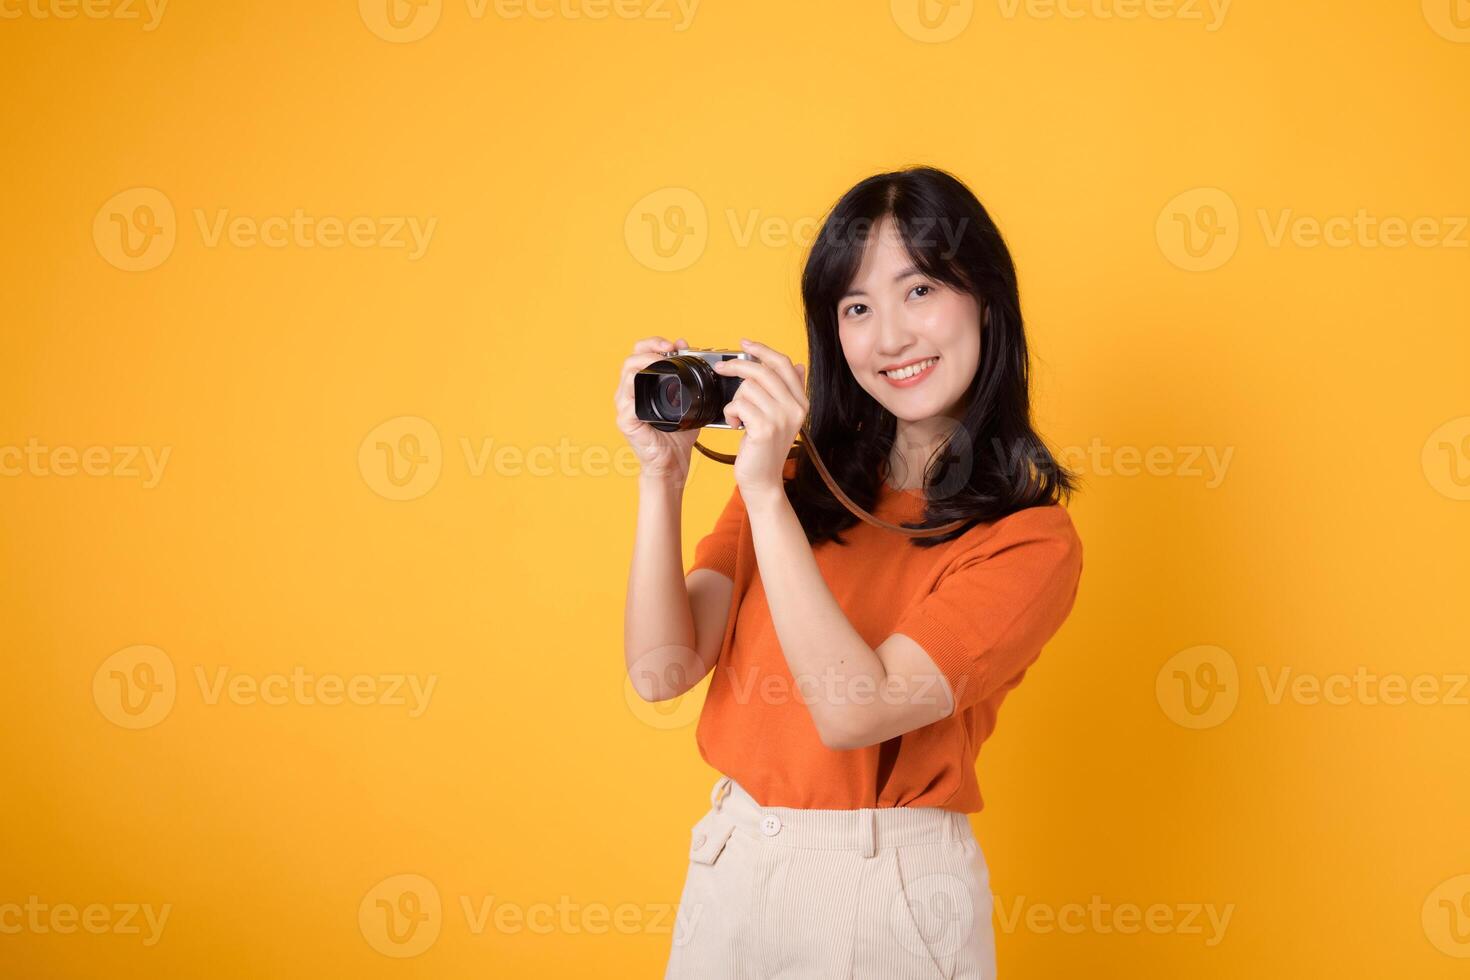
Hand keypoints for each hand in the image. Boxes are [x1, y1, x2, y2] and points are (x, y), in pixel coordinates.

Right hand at [614, 336, 700, 484]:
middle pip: (630, 360)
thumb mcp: (686, 401)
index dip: (653, 343)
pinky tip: (657, 391)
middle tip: (669, 349)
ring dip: (645, 365)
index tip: (673, 344)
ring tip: (662, 362)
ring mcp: (624, 407)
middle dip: (649, 349)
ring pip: (627, 376)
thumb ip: (687, 377)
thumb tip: (688, 349)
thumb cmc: (677, 435)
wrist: (672, 463)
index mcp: (640, 386)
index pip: (638, 355)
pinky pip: (629, 404)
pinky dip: (642, 393)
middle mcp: (628, 394)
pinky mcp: (626, 422)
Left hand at [713, 339, 808, 498]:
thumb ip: (789, 391)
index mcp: (801, 402)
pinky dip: (730, 413)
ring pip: (747, 387)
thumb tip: (798, 365)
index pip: (783, 363)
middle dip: (737, 366)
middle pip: (762, 370)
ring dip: (734, 400)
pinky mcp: (764, 428)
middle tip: (722, 369)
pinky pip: (739, 404)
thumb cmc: (765, 448)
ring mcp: (781, 418)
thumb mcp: (782, 417)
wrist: (763, 480)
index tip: (744, 343)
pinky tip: (734, 425)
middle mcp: (795, 408)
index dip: (762, 349)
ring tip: (737, 415)